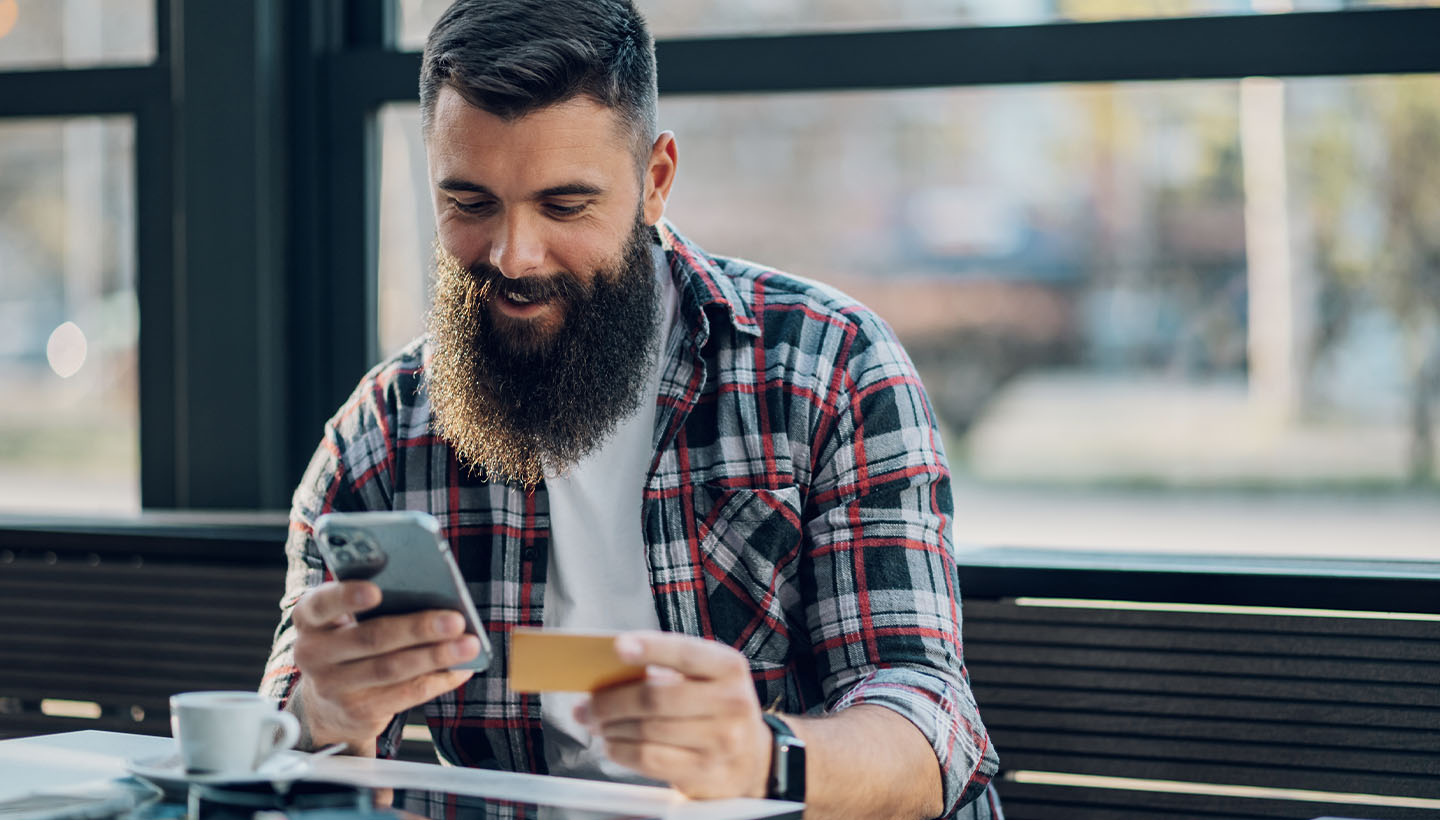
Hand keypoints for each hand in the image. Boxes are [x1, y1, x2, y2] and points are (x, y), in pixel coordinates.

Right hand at [290, 580, 479, 753]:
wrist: (327, 704)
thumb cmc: (350, 644)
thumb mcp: (347, 621)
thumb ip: (375, 607)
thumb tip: (434, 599)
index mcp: (310, 619)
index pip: (321, 604)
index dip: (346, 596)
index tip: (376, 591)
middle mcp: (313, 653)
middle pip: (371, 638)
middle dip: (418, 628)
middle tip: (455, 620)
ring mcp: (333, 687)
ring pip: (392, 669)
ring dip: (437, 656)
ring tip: (469, 644)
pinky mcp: (358, 712)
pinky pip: (406, 694)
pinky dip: (439, 679)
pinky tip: (462, 668)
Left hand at [577, 632, 770, 799]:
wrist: (752, 758)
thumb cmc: (715, 709)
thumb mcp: (706, 680)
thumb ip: (665, 671)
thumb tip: (606, 677)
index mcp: (729, 668)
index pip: (685, 653)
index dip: (651, 647)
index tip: (618, 646)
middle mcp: (731, 702)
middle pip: (656, 697)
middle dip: (611, 700)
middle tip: (588, 703)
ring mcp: (721, 740)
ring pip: (647, 730)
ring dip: (610, 727)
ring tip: (596, 723)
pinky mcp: (705, 772)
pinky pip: (648, 759)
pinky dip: (621, 750)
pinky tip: (612, 744)